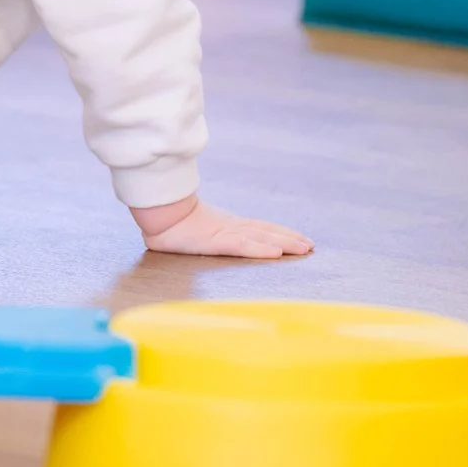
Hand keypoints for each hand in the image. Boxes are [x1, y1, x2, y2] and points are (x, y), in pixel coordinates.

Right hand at [131, 193, 312, 258]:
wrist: (156, 213)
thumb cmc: (167, 222)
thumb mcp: (192, 232)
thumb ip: (203, 235)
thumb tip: (206, 236)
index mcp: (226, 225)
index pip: (260, 229)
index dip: (281, 233)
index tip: (300, 239)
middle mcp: (231, 227)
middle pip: (267, 232)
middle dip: (290, 239)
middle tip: (311, 246)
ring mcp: (225, 233)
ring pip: (262, 238)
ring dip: (285, 243)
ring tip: (304, 248)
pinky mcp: (216, 240)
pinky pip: (243, 247)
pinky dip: (261, 250)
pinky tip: (276, 253)